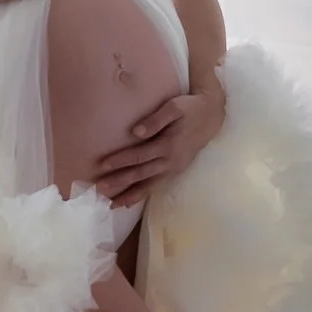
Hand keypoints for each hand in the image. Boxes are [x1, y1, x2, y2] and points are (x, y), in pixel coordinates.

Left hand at [93, 80, 225, 202]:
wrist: (212, 117)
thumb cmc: (190, 108)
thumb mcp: (174, 107)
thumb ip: (155, 120)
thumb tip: (135, 132)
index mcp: (169, 145)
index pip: (139, 155)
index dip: (120, 160)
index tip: (102, 165)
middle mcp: (171, 161)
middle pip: (141, 174)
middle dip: (120, 182)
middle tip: (100, 188)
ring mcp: (174, 169)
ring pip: (149, 185)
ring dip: (130, 195)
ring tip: (112, 204)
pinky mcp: (176, 171)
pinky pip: (156, 186)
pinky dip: (142, 195)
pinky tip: (129, 202)